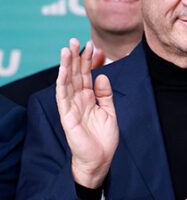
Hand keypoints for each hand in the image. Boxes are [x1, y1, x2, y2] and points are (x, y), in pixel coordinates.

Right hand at [56, 38, 117, 188]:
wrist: (99, 159)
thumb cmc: (103, 138)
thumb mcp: (109, 112)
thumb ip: (106, 94)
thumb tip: (102, 75)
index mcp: (89, 98)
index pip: (87, 75)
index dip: (90, 61)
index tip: (93, 46)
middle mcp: (78, 100)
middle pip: (76, 74)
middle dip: (77, 57)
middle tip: (76, 40)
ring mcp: (71, 107)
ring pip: (67, 82)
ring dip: (67, 65)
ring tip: (67, 49)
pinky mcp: (67, 116)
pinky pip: (63, 96)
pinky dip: (63, 82)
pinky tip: (64, 70)